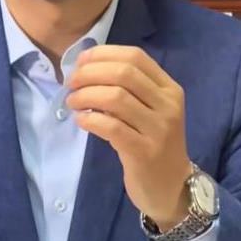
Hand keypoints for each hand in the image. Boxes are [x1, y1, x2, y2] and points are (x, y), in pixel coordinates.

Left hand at [66, 45, 191, 230]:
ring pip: (116, 97)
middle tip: (71, 83)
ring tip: (72, 102)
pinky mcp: (145, 152)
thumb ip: (124, 86)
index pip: (135, 56)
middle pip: (123, 73)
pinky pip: (111, 127)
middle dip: (89, 73)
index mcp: (168, 87)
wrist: (169, 186)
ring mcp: (159, 128)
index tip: (80, 62)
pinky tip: (81, 120)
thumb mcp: (146, 108)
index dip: (103, 54)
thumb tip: (83, 67)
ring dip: (85, 95)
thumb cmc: (149, 139)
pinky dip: (90, 119)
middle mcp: (168, 104)